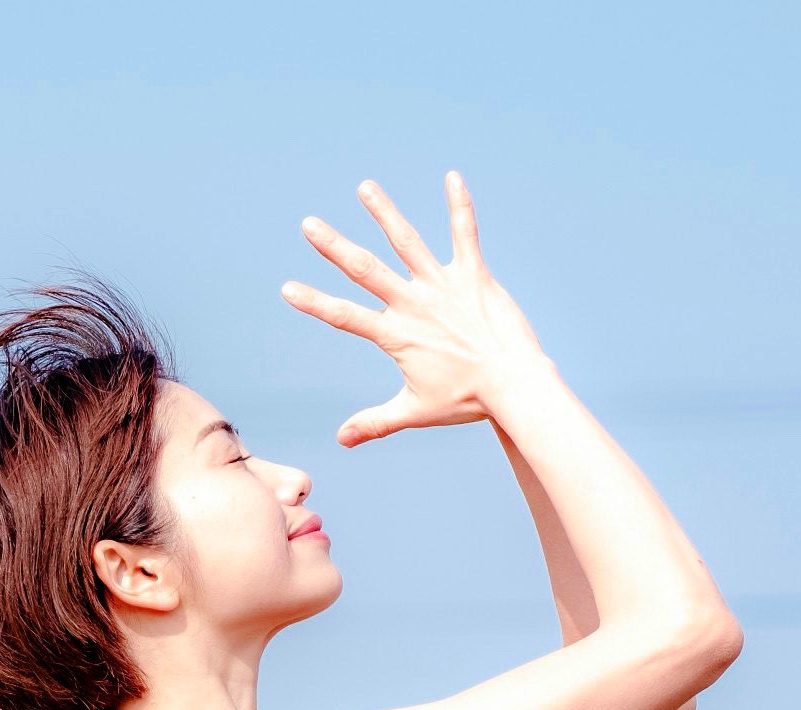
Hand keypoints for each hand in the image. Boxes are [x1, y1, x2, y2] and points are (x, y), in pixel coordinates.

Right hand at [282, 172, 550, 447]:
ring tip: (366, 187)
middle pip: (366, 270)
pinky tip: (452, 177)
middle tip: (309, 224)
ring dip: (385, 213)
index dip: (314, 303)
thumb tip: (340, 441)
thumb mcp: (415, 411)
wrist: (513, 385)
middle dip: (334, 247)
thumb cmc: (466, 401)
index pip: (346, 316)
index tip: (287, 289)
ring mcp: (443, 286)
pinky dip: (459, 206)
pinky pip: (465, 234)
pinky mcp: (473, 276)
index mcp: (397, 335)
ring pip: (407, 242)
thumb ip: (374, 423)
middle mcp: (414, 304)